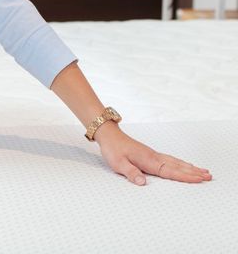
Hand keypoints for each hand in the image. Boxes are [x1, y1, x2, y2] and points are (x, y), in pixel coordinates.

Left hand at [94, 122, 211, 185]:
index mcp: (148, 160)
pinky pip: (169, 159)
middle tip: (209, 176)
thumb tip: (143, 183)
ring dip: (189, 167)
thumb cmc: (113, 149)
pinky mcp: (150, 154)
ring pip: (175, 161)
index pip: (170, 171)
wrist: (108, 134)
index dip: (185, 176)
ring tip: (202, 170)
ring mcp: (152, 154)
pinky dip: (180, 163)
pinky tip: (184, 164)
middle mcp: (153, 156)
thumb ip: (131, 173)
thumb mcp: (118, 163)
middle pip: (177, 165)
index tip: (199, 179)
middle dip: (193, 172)